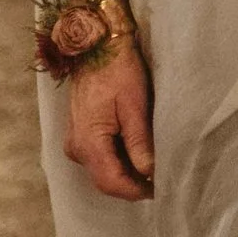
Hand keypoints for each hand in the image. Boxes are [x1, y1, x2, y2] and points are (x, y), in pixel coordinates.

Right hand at [61, 38, 154, 199]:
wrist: (95, 45)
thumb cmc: (117, 70)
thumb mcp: (134, 105)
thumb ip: (139, 142)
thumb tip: (150, 173)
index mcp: (88, 142)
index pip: (111, 182)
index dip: (136, 191)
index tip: (161, 189)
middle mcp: (76, 148)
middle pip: (105, 180)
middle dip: (133, 184)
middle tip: (162, 179)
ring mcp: (75, 142)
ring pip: (103, 170)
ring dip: (127, 173)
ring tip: (153, 166)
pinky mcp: (80, 134)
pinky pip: (100, 157)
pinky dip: (119, 160)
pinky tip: (138, 152)